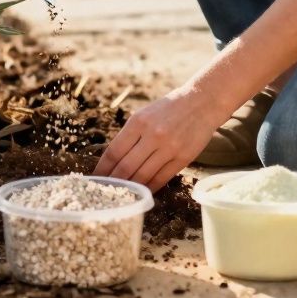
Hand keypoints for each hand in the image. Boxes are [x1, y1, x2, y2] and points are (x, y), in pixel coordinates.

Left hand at [95, 87, 226, 191]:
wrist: (201, 102)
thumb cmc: (169, 108)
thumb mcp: (144, 114)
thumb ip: (130, 135)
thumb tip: (112, 161)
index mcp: (138, 122)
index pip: (114, 152)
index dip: (102, 169)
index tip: (95, 179)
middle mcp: (153, 135)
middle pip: (126, 167)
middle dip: (112, 182)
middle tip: (104, 191)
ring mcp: (169, 148)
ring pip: (143, 177)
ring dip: (130, 188)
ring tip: (121, 194)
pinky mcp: (183, 158)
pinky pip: (161, 179)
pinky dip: (149, 188)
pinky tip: (142, 192)